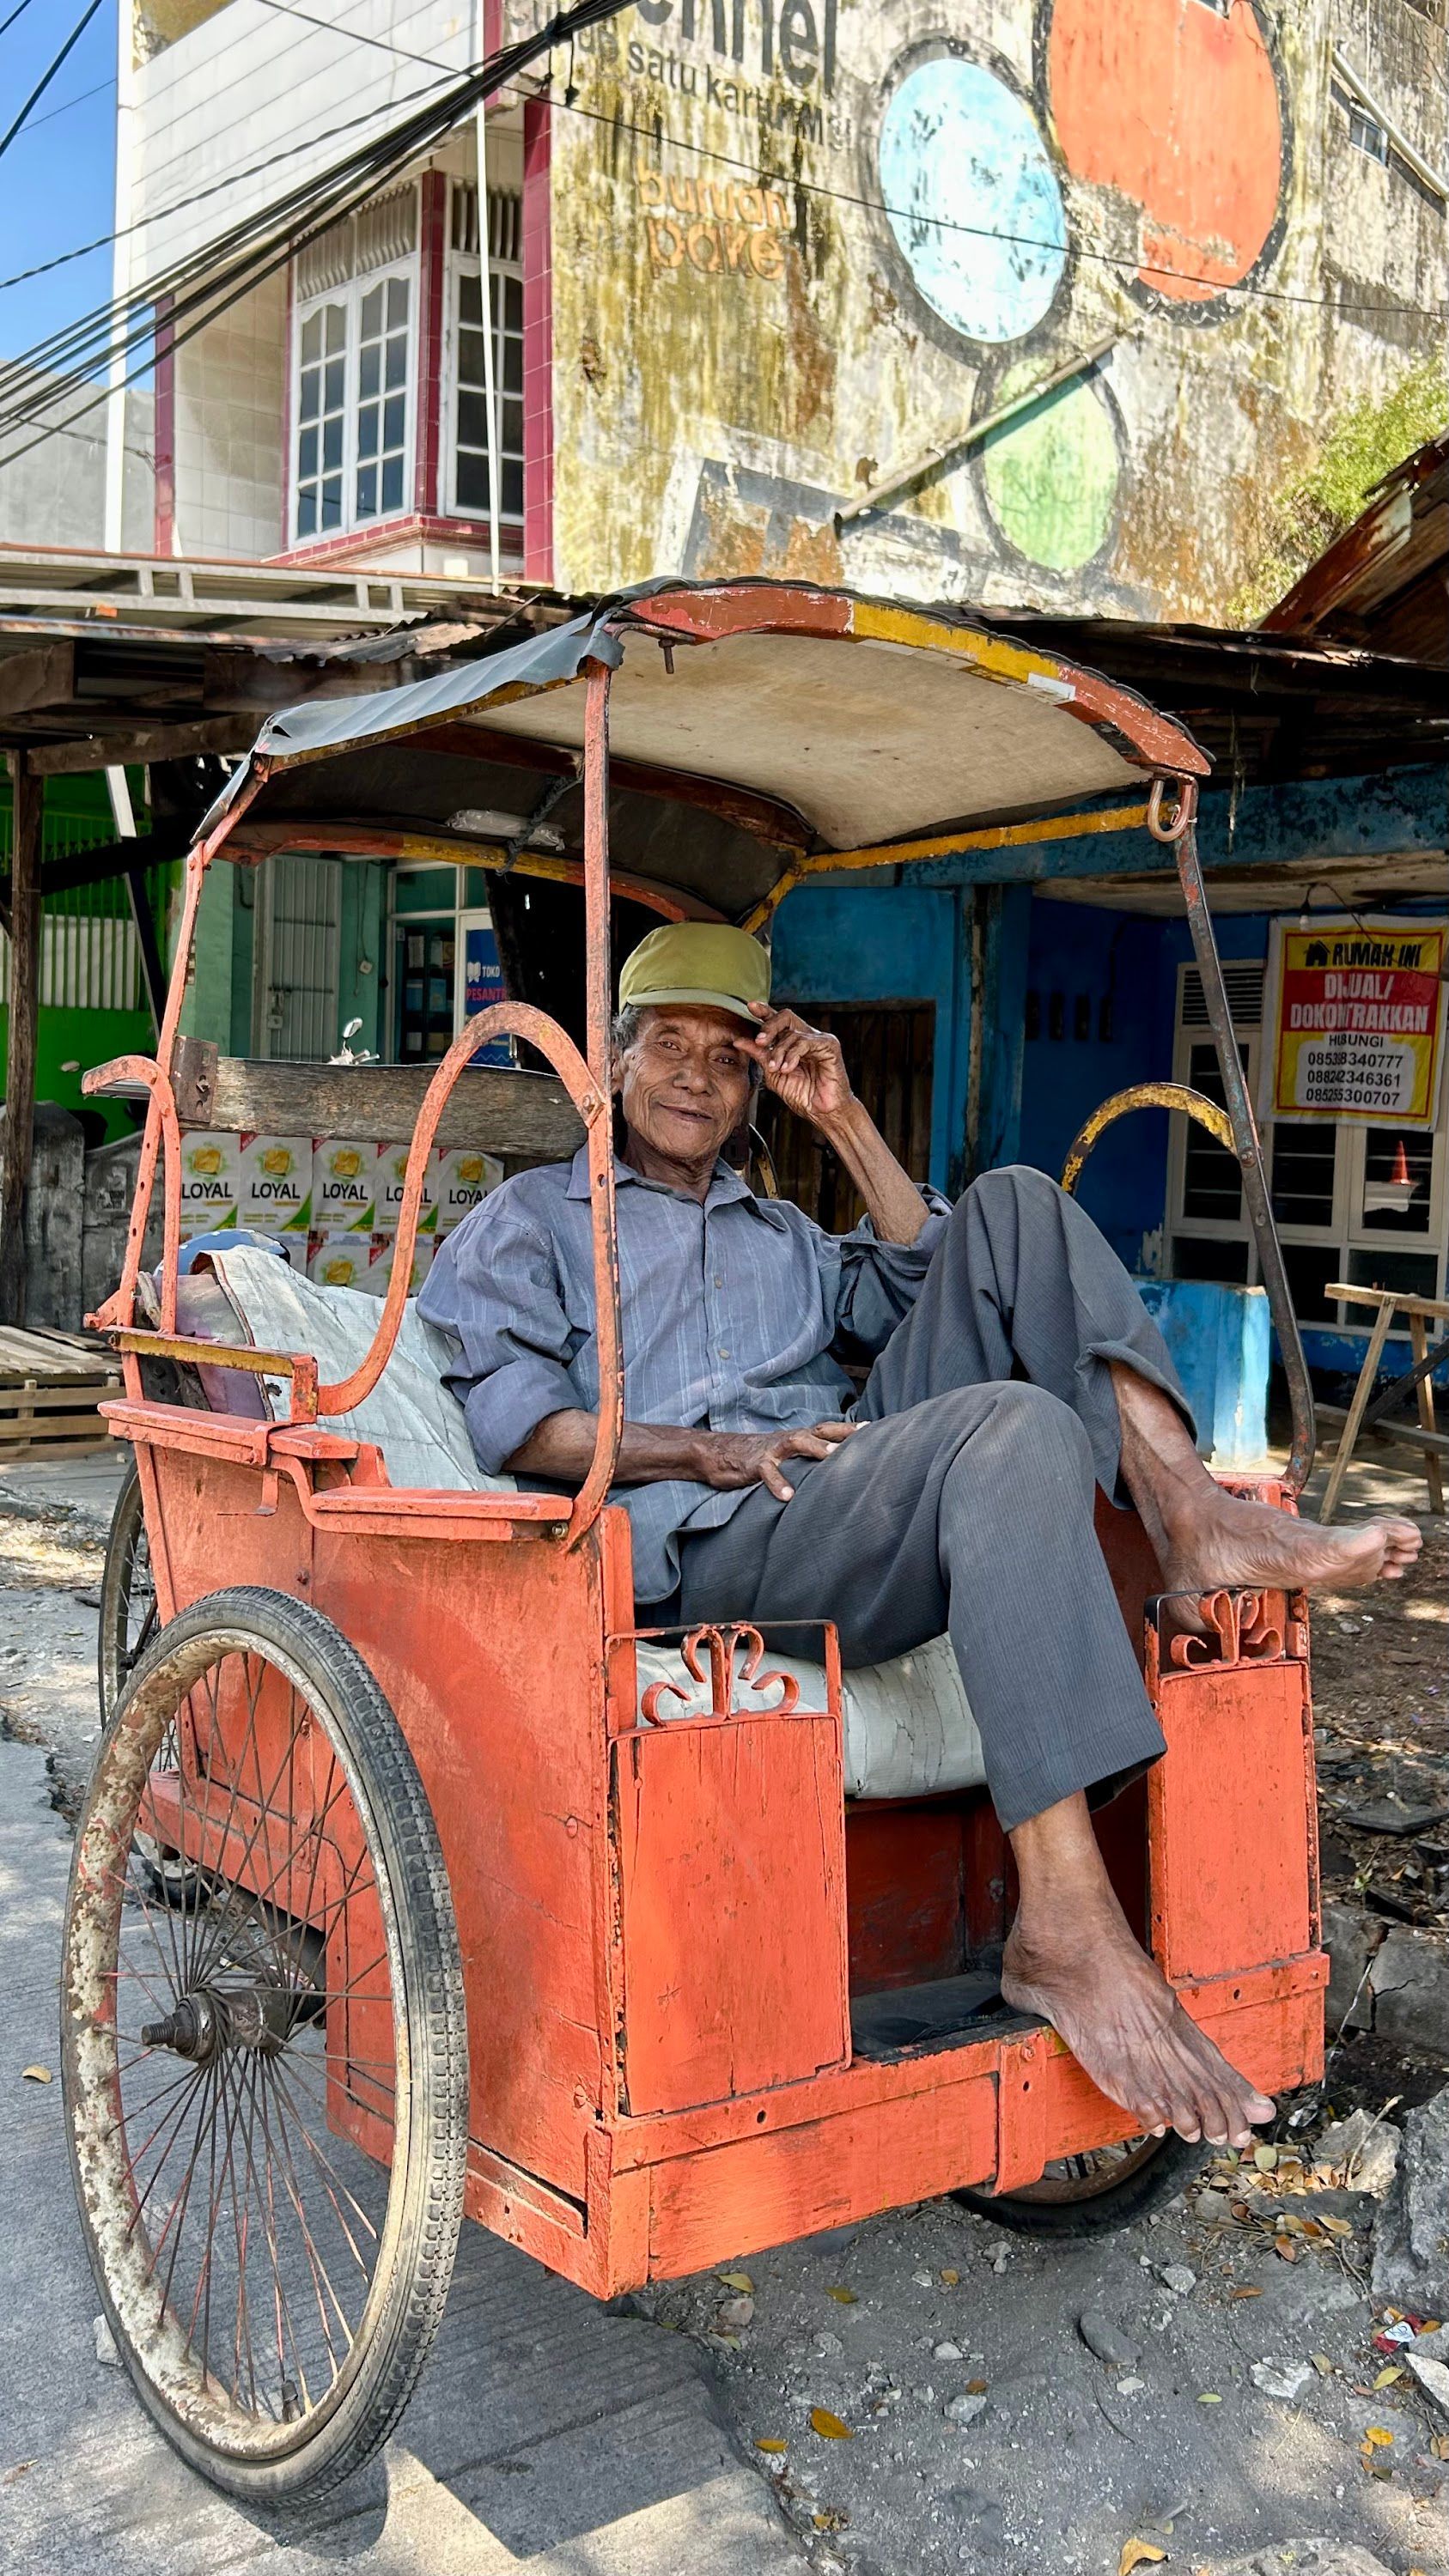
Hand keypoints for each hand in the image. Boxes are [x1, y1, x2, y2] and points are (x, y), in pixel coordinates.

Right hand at [692, 1419, 856, 1500]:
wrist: (716, 1453)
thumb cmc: (755, 1457)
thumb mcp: (783, 1456)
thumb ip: (805, 1459)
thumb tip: (832, 1471)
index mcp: (796, 1439)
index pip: (828, 1430)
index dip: (849, 1429)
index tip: (875, 1429)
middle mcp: (787, 1440)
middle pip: (818, 1431)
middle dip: (841, 1433)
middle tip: (864, 1437)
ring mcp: (771, 1451)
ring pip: (796, 1443)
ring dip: (816, 1449)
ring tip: (834, 1457)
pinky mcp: (754, 1465)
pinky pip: (767, 1473)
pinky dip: (778, 1484)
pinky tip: (788, 1497)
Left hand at [737, 1005, 852, 1128]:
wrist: (822, 1112)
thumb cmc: (802, 1095)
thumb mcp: (773, 1074)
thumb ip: (759, 1055)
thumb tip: (739, 1041)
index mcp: (793, 1042)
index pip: (778, 1021)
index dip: (765, 1012)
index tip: (750, 1006)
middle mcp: (806, 1037)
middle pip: (786, 1017)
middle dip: (769, 1027)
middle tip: (759, 1041)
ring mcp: (819, 1040)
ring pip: (792, 1033)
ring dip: (779, 1052)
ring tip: (777, 1069)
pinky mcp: (829, 1046)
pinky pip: (805, 1043)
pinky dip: (792, 1055)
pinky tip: (788, 1068)